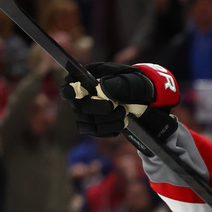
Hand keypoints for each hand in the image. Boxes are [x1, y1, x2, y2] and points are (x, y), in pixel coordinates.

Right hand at [60, 62, 179, 137]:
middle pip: (80, 108)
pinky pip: (97, 132)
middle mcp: (81, 98)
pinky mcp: (93, 127)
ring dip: (107, 121)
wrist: (142, 99)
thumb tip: (101, 88)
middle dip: (98, 108)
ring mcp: (85, 114)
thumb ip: (114, 82)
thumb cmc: (132, 84)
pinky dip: (111, 129)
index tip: (73, 92)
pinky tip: (122, 122)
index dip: (69, 91)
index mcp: (86, 80)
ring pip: (88, 123)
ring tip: (123, 113)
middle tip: (114, 106)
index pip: (69, 88)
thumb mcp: (128, 78)